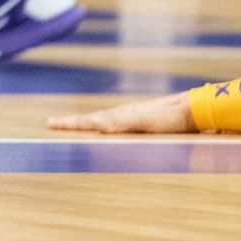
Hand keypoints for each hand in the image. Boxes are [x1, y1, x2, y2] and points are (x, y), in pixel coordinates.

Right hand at [48, 92, 196, 133]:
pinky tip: (105, 131)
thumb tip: (99, 125)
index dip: (70, 123)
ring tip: (73, 126)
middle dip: (72, 122)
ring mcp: (131, 117)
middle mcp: (122, 115)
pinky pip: (115, 124)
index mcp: (119, 116)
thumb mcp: (144, 121)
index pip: (88, 120)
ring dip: (86, 124)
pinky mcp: (141, 122)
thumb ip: (123, 122)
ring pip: (102, 121)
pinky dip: (102, 126)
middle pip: (91, 119)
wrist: (190, 110)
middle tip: (52, 122)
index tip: (50, 122)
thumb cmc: (168, 118)